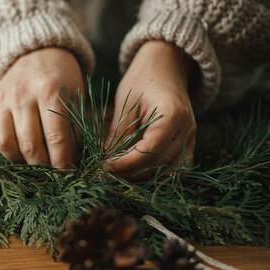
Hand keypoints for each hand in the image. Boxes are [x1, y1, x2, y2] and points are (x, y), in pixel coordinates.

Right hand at [0, 48, 83, 168]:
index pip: (56, 138)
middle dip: (42, 166)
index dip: (62, 162)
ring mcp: (1, 98)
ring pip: (3, 143)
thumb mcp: (75, 98)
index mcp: (50, 91)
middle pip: (29, 145)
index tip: (68, 174)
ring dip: (18, 159)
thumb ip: (73, 128)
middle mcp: (22, 94)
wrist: (38, 52)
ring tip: (30, 159)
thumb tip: (70, 163)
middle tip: (50, 170)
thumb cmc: (62, 80)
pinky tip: (10, 143)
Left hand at [105, 41, 195, 177]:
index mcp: (172, 113)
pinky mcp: (188, 144)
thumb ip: (118, 132)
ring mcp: (191, 138)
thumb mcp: (126, 102)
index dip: (127, 162)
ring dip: (143, 175)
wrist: (166, 67)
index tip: (105, 166)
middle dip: (131, 171)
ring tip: (118, 173)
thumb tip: (105, 160)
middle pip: (159, 162)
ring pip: (169, 171)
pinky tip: (135, 171)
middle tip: (105, 172)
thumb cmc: (143, 80)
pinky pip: (176, 168)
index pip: (150, 148)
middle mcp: (187, 128)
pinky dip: (157, 173)